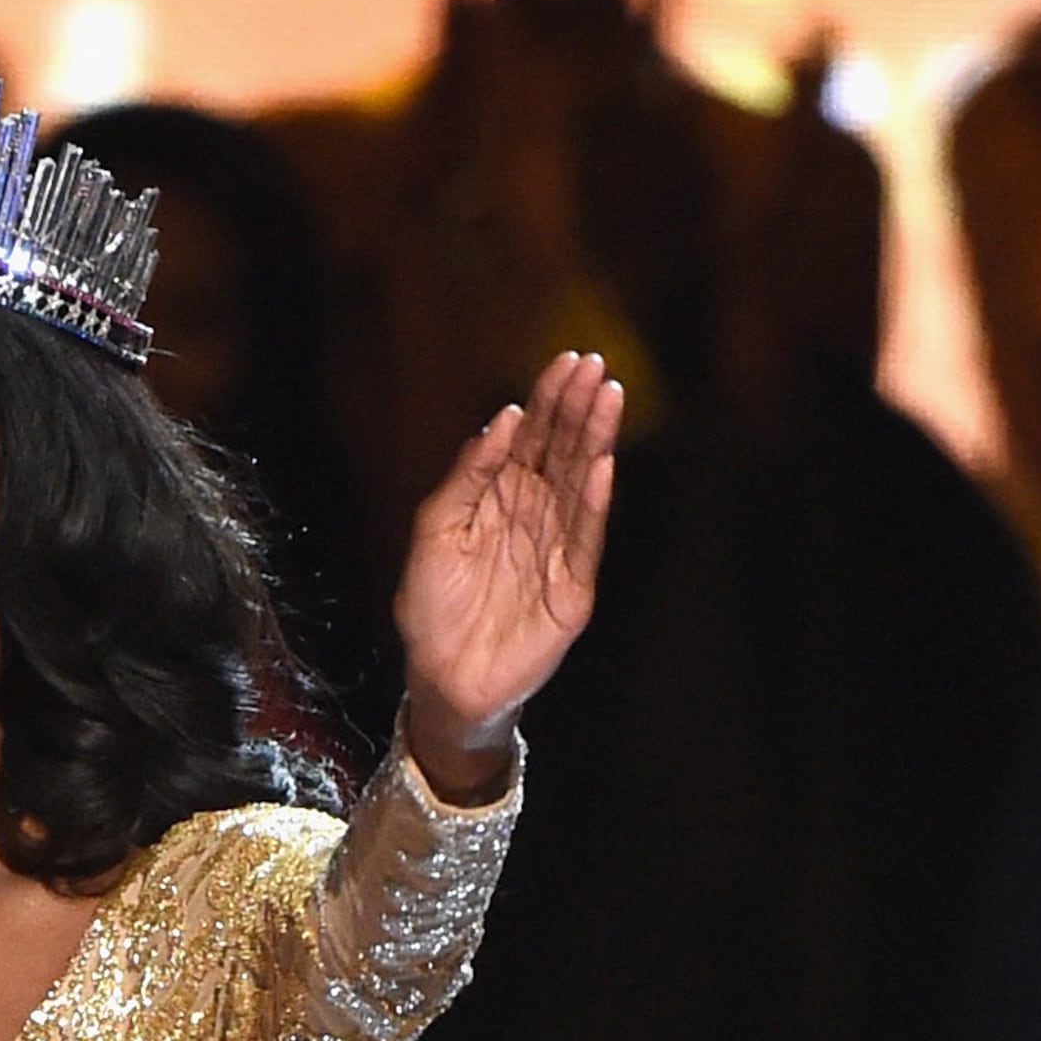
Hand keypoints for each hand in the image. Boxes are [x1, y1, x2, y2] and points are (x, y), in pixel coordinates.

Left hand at [392, 350, 621, 797]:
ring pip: (580, 485)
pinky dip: (594, 503)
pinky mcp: (571, 590)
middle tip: (595, 366)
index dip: (549, 401)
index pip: (533, 440)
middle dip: (578, 408)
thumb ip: (467, 476)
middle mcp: (535, 518)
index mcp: (501, 499)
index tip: (567, 361)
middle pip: (562, 453)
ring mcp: (558, 552)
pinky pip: (586, 540)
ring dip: (595, 441)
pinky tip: (601, 465)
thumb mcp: (435, 529)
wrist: (441, 678)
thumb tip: (502, 418)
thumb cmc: (431, 608)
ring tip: (609, 398)